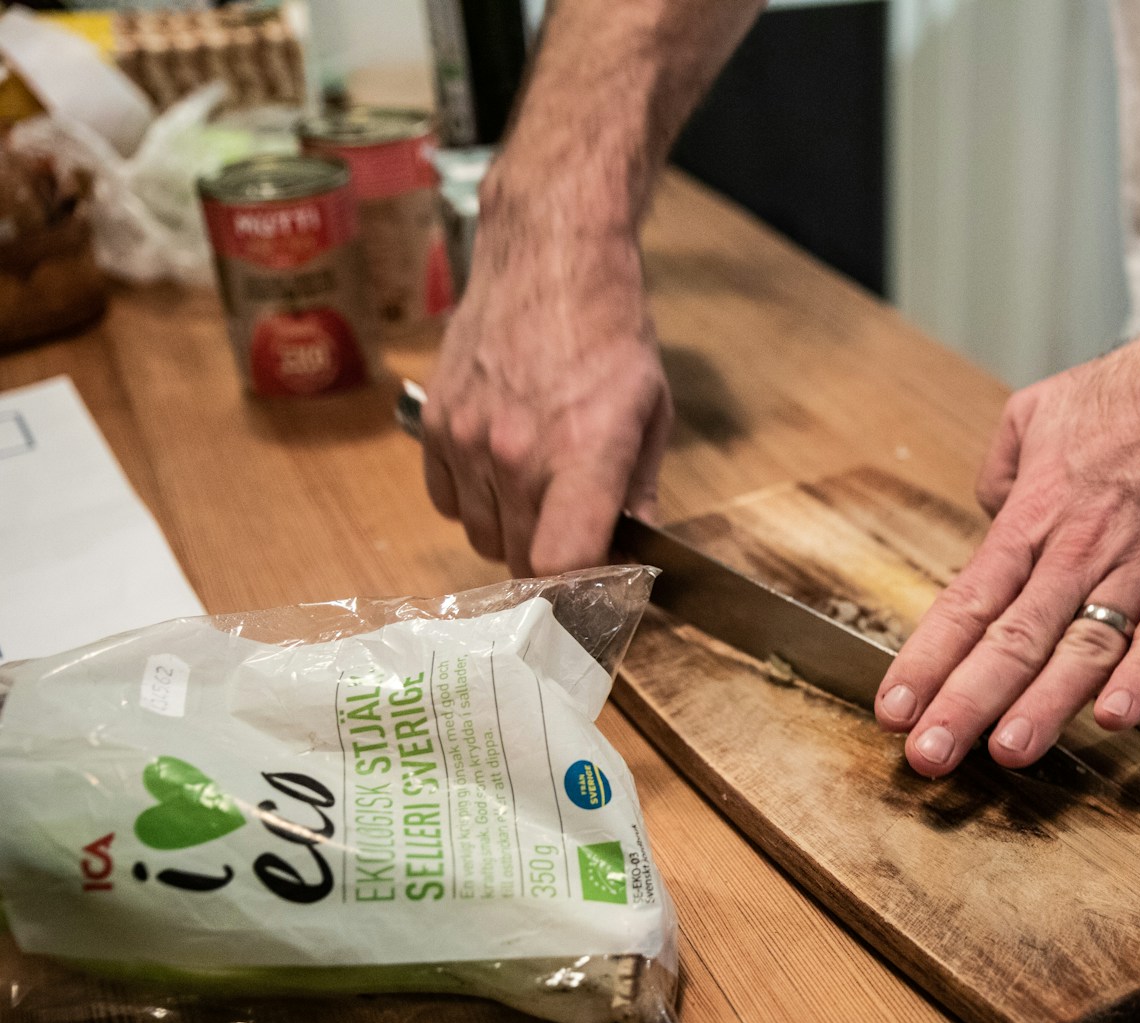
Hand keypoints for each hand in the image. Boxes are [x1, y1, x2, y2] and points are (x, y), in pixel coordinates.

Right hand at [423, 171, 671, 577]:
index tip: (593, 591)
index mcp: (582, 453)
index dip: (576, 592)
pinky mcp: (435, 425)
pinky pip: (447, 503)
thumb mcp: (650, 412)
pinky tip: (502, 471)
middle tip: (576, 541)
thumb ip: (642, 492)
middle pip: (523, 563)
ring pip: (483, 538)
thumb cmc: (609, 332)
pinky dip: (473, 503)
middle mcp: (517, 453)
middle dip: (552, 567)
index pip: (559, 564)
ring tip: (541, 492)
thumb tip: (639, 553)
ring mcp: (467, 440)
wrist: (548, 258)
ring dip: (512, 533)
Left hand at [873, 288, 1139, 776]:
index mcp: (1032, 518)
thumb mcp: (1032, 412)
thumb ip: (999, 473)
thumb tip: (988, 518)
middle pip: (1012, 640)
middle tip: (930, 757)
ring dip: (1045, 704)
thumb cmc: (1127, 394)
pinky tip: (1115, 718)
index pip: (967, 602)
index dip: (927, 661)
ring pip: (1084, 648)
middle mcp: (1077, 552)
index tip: (894, 711)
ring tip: (1009, 753)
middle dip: (965, 703)